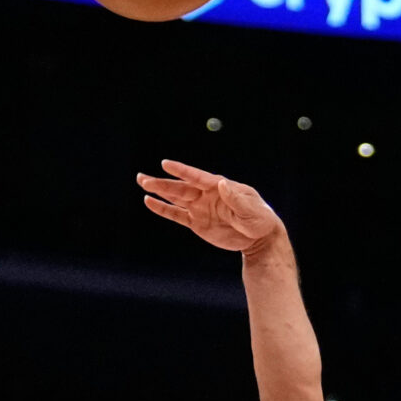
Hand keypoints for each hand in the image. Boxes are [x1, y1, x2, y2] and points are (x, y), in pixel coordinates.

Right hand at [138, 159, 282, 255]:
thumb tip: (221, 184)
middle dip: (162, 183)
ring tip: (142, 183)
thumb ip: (235, 198)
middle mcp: (206, 194)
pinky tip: (150, 203)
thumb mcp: (250, 209)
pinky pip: (177, 215)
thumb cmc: (259, 219)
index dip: (181, 171)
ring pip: (175, 198)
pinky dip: (163, 209)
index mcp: (218, 187)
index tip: (165, 164)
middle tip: (142, 178)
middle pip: (180, 187)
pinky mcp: (197, 222)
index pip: (196, 177)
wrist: (259, 236)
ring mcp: (200, 208)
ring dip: (159, 191)